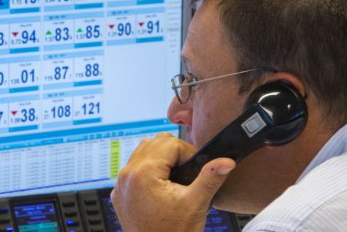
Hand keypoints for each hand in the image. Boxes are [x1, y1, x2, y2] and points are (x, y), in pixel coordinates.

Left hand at [111, 132, 235, 231]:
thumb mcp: (195, 204)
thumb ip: (210, 178)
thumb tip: (226, 162)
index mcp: (143, 174)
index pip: (170, 143)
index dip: (188, 153)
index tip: (194, 169)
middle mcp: (127, 175)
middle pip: (155, 142)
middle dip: (174, 153)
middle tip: (186, 173)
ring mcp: (121, 184)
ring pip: (143, 151)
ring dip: (161, 158)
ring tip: (175, 178)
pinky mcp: (120, 193)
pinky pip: (133, 168)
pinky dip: (148, 169)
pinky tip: (161, 186)